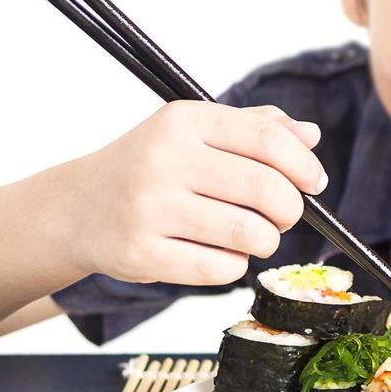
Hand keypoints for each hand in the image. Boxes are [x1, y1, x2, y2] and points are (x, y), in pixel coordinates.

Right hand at [54, 102, 325, 286]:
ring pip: (249, 233)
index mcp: (184, 121)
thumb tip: (311, 134)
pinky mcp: (141, 254)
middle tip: (286, 215)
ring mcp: (150, 209)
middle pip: (265, 188)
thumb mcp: (192, 131)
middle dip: (291, 208)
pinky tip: (223, 254)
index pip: (267, 138)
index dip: (304, 165)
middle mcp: (164, 161)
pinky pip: (220, 269)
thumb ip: (254, 126)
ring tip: (256, 236)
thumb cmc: (148, 166)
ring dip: (267, 240)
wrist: (75, 208)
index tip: (315, 182)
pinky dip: (235, 266)